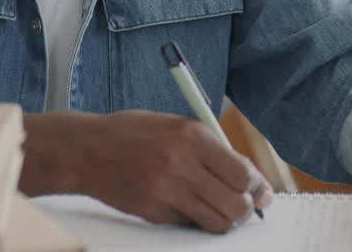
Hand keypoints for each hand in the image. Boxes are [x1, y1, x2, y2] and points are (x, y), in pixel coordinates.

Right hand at [19, 110, 273, 232]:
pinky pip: (189, 225)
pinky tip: (192, 208)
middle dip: (248, 210)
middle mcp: (181, 164)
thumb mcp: (177, 125)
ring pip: (217, 222)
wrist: (88, 150)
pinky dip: (197, 221)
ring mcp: (166, 191)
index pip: (242, 172)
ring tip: (224, 211)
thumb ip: (211, 147)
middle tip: (248, 208)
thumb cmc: (135, 133)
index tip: (263, 193)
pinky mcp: (153, 212)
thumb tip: (246, 175)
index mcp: (192, 136)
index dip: (258, 187)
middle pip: (236, 204)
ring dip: (227, 220)